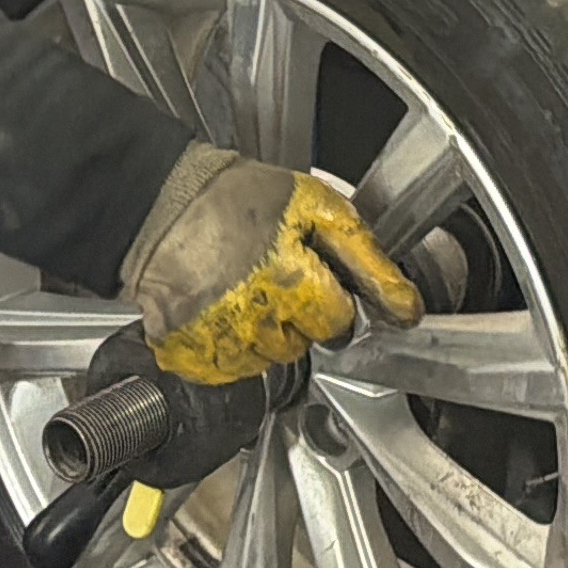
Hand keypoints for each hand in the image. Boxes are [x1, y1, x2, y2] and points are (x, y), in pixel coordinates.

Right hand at [122, 147, 425, 384]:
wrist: (161, 200)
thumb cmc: (237, 196)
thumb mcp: (317, 206)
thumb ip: (367, 258)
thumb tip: (406, 308)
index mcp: (291, 279)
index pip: (339, 323)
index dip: (332, 301)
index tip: (315, 282)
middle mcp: (254, 317)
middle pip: (302, 346)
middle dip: (298, 318)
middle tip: (273, 278)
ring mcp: (217, 339)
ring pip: (266, 362)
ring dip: (263, 335)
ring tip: (242, 290)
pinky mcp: (185, 352)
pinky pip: (226, 371)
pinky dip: (227, 348)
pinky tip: (220, 311)